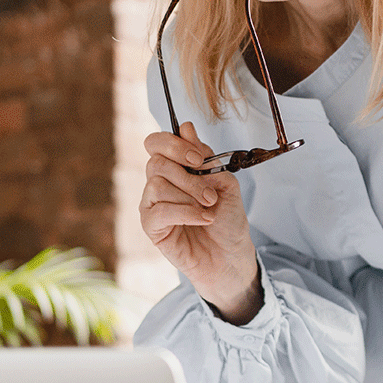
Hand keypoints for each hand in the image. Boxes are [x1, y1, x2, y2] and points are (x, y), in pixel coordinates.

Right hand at [140, 121, 261, 323]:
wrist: (231, 254)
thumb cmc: (228, 220)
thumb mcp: (225, 182)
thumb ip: (205, 157)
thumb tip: (186, 128)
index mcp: (175, 168)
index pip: (156, 143)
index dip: (174, 144)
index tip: (198, 158)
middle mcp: (159, 183)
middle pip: (156, 162)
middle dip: (189, 176)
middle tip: (211, 193)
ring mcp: (152, 205)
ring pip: (157, 185)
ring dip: (190, 195)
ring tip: (209, 208)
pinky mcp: (151, 227)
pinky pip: (159, 210)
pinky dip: (186, 212)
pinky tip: (203, 219)